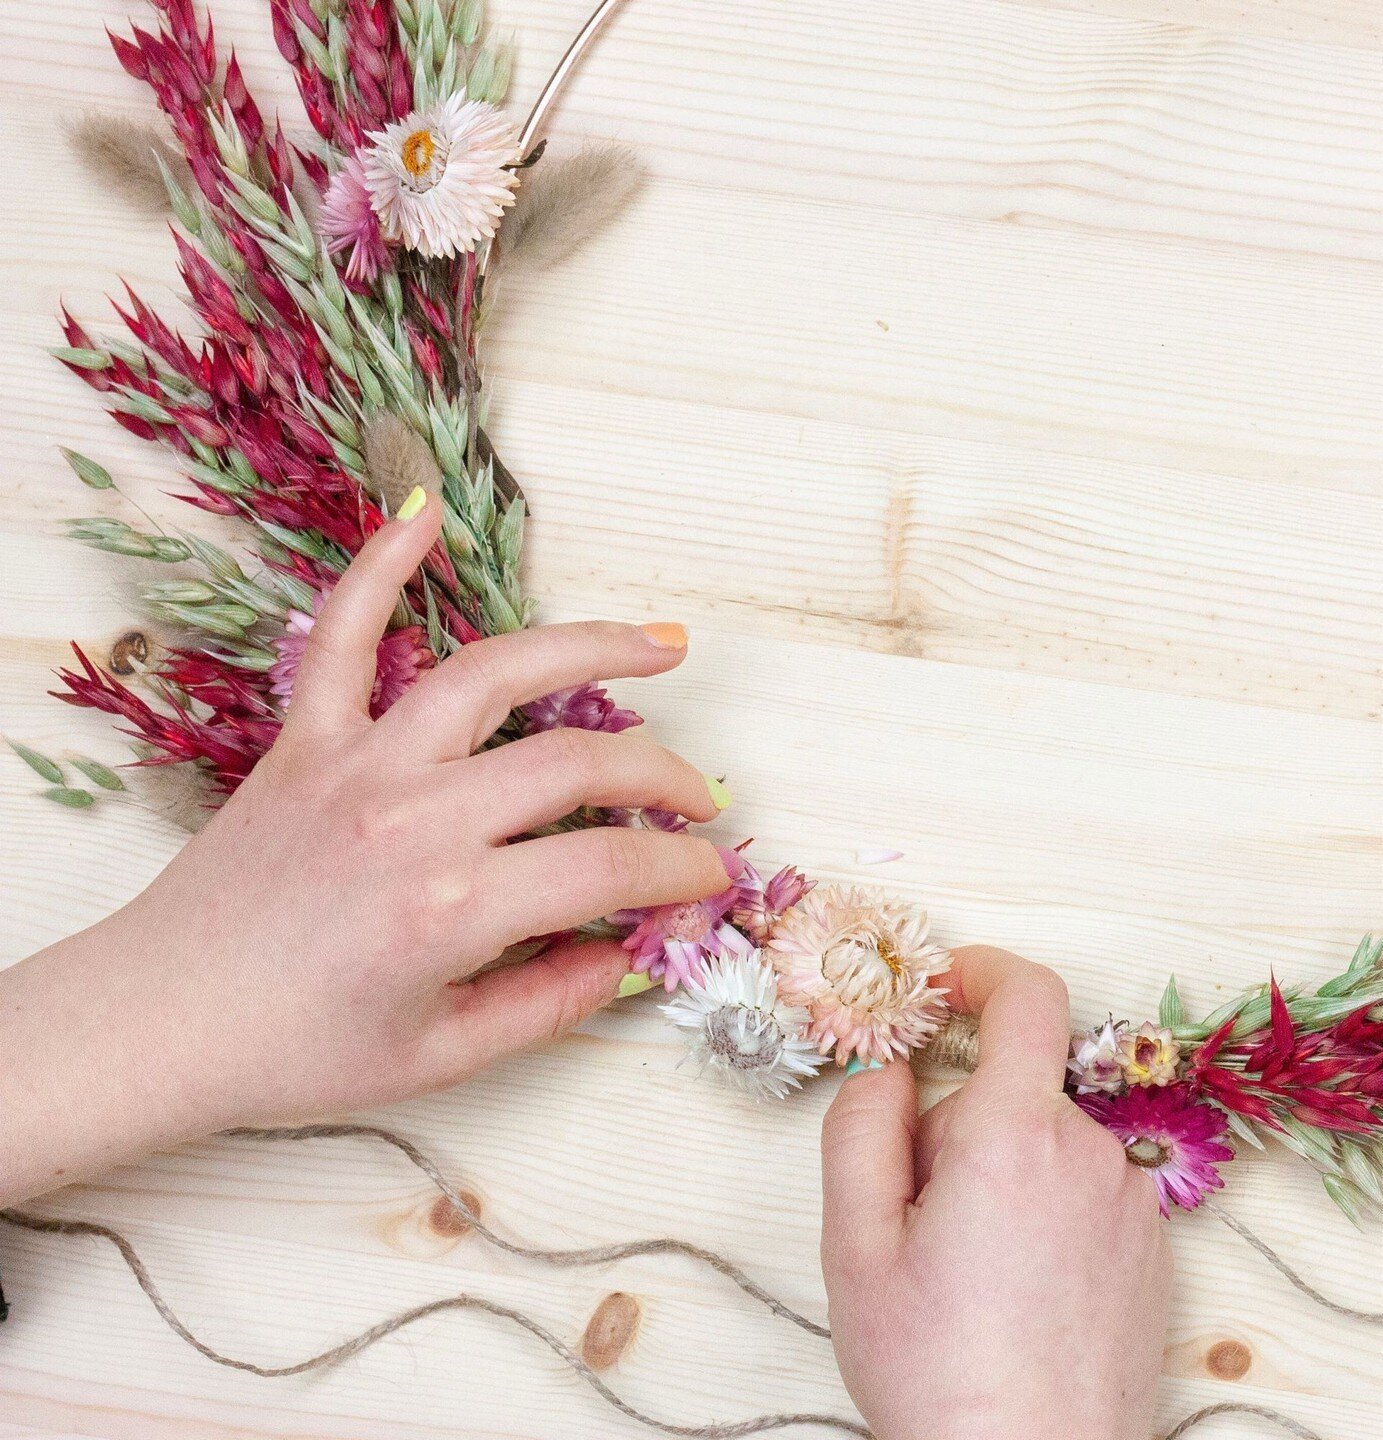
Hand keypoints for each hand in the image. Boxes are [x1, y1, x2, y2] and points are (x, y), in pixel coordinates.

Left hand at [0, 494, 728, 1204]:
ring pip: (493, 674)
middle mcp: (412, 819)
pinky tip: (422, 517)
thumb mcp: (442, 1058)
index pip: (608, 867)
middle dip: (664, 776)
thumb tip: (629, 952)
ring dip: (588, 647)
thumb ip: (552, 1002)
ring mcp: (358, 765)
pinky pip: (345, 638)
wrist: (158, 1023)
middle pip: (576, 763)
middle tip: (702, 799)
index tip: (710, 875)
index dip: (680, 870)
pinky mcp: (306, 740)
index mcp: (450, 909)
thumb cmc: (294, 1051)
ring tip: (660, 643)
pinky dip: (379, 569)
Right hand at [820, 946, 1171, 1439]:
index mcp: (1017, 1136)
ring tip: (966, 1267)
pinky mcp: (1150, 1248)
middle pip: (1013, 1086)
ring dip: (997, 1170)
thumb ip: (860, 1125)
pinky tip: (1013, 1288)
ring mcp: (1129, 1203)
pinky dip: (1039, 1206)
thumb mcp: (856, 1243)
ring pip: (1044, 1140)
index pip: (1028, 996)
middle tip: (916, 1216)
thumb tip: (889, 1068)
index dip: (982, 970)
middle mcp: (1091, 1154)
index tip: (942, 986)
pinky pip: (1080, 1185)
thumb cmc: (938, 1370)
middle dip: (956, 1121)